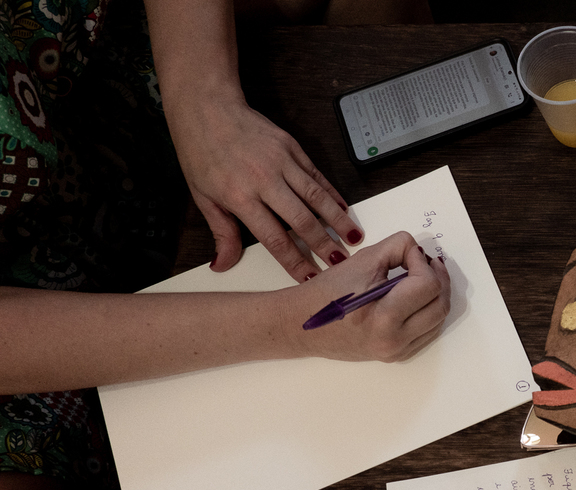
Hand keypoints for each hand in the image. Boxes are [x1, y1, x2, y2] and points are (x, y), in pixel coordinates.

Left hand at [174, 97, 362, 280]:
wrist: (206, 107)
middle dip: (324, 244)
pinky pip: (316, 175)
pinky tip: (344, 208)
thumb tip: (222, 264)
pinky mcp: (291, 147)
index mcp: (240, 196)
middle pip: (302, 220)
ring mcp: (281, 161)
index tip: (310, 277)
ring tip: (354, 238)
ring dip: (338, 220)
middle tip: (341, 263)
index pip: (274, 238)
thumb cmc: (201, 151)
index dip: (295, 261)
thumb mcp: (202, 196)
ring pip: (316, 196)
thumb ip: (221, 233)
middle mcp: (264, 180)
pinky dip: (332, 193)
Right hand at [290, 231, 451, 362]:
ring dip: (437, 295)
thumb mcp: (364, 260)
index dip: (424, 263)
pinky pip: (428, 331)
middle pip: (440, 305)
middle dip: (438, 278)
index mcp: (385, 318)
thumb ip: (398, 248)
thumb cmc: (328, 292)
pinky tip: (416, 296)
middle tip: (428, 261)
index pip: (428, 286)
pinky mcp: (397, 355)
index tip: (412, 254)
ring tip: (422, 276)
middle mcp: (395, 340)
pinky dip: (428, 311)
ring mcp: (397, 351)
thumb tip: (420, 252)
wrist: (303, 325)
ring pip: (438, 320)